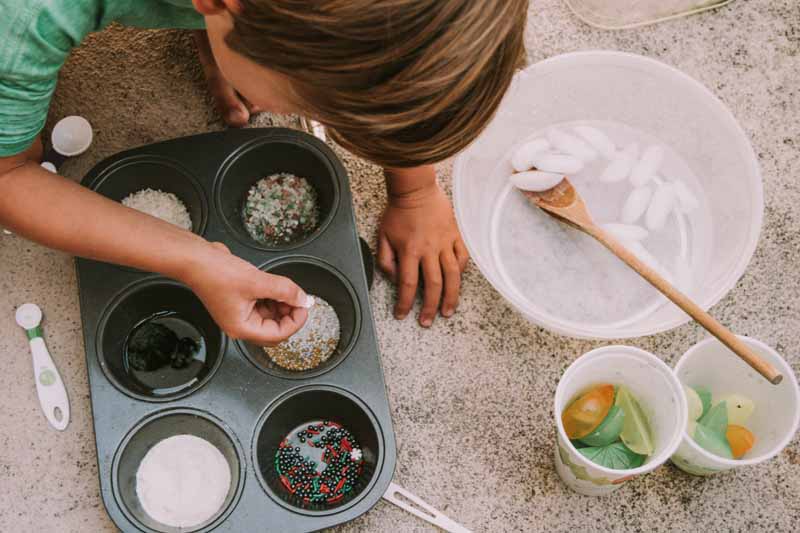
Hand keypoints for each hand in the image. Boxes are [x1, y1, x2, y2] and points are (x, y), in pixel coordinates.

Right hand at [181, 242, 308, 345]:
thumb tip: (302, 298)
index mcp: (242, 328)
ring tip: (287, 290)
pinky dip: (272, 297)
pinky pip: (262, 304)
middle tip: (298, 298)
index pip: (278, 334)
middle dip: (289, 314)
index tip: (304, 306)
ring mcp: (239, 312)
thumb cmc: (215, 273)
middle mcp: (240, 324)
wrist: (196, 259)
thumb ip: (284, 291)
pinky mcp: (240, 300)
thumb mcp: (257, 281)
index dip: (295, 322)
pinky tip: (276, 286)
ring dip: (282, 304)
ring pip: (269, 315)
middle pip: (274, 328)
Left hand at [378, 182, 468, 326]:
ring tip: (448, 311)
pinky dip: (461, 272)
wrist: (415, 189)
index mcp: (409, 250)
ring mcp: (445, 243)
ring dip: (451, 297)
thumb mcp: (382, 236)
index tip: (402, 315)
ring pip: (452, 276)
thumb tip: (395, 279)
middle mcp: (429, 250)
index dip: (404, 303)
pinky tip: (457, 282)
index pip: (407, 284)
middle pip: (432, 285)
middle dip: (429, 307)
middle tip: (427, 322)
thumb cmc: (397, 212)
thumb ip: (385, 260)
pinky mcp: (456, 236)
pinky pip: (463, 258)